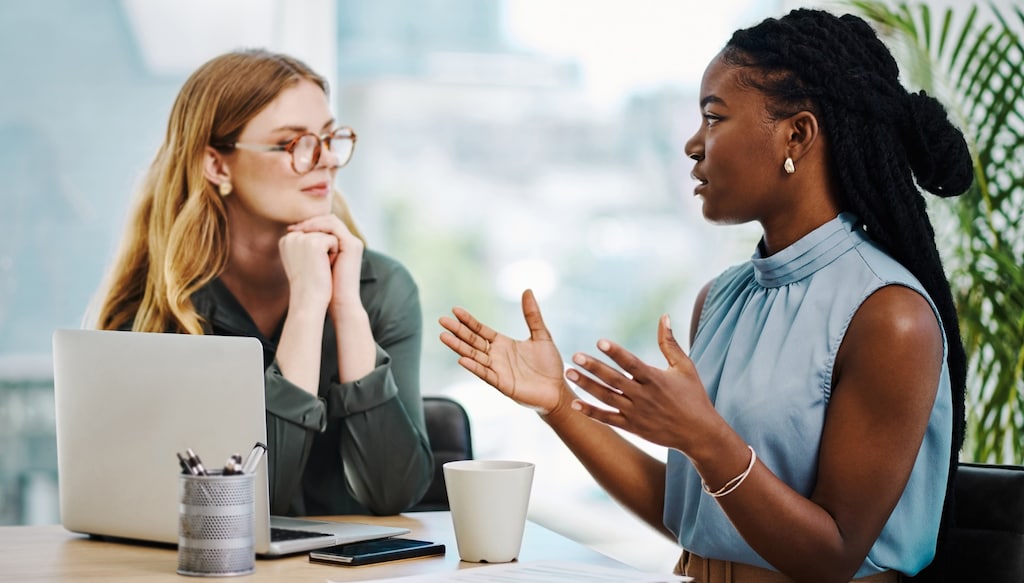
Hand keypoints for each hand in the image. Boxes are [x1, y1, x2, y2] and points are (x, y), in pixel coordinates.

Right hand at [278, 229, 337, 312]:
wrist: (310, 301)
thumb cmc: (310, 284)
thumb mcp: (305, 259)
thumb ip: (307, 242)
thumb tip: (323, 225)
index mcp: (286, 240)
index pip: (313, 233)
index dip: (319, 251)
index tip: (310, 267)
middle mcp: (291, 236)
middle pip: (321, 232)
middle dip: (324, 250)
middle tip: (315, 269)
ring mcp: (302, 238)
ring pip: (328, 235)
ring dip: (329, 252)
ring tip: (319, 267)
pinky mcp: (314, 242)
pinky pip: (334, 240)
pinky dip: (334, 254)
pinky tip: (324, 266)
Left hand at [288, 214, 364, 311]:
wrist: (339, 303)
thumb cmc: (324, 288)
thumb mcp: (313, 265)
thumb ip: (307, 251)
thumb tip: (290, 238)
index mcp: (341, 246)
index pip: (325, 226)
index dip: (308, 225)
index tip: (290, 230)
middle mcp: (349, 242)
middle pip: (328, 220)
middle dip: (309, 221)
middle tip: (292, 227)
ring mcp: (352, 242)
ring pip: (331, 220)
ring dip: (313, 222)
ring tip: (298, 229)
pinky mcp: (352, 245)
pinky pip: (334, 227)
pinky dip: (319, 227)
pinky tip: (306, 233)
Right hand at [439, 290, 567, 413]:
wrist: (557, 389)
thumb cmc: (549, 364)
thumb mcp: (541, 335)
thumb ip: (532, 315)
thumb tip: (528, 290)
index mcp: (503, 343)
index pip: (480, 330)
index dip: (468, 321)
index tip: (455, 310)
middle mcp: (496, 356)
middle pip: (472, 341)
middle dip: (457, 331)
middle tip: (442, 320)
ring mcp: (497, 370)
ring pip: (474, 356)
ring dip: (459, 347)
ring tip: (444, 336)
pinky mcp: (502, 384)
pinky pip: (485, 374)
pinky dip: (474, 367)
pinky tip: (462, 359)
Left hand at [566, 314, 716, 451]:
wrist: (699, 433)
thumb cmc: (693, 396)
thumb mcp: (685, 367)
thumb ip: (670, 343)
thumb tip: (664, 316)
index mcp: (655, 379)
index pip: (631, 363)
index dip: (615, 352)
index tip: (600, 342)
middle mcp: (643, 396)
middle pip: (614, 380)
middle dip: (594, 368)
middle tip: (575, 356)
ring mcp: (636, 413)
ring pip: (606, 398)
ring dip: (587, 386)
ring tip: (569, 374)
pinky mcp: (632, 426)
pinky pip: (607, 419)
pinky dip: (591, 412)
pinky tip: (574, 403)